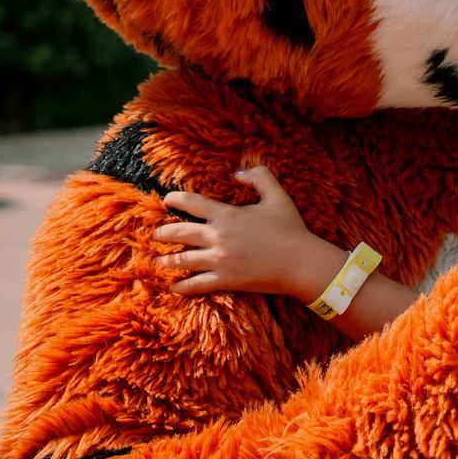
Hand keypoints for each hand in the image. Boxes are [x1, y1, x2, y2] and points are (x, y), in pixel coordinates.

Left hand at [156, 165, 339, 299]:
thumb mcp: (278, 196)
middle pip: (179, 233)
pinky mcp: (225, 280)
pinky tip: (174, 287)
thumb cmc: (291, 228)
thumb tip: (238, 172)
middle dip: (163, 234)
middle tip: (156, 235)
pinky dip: (182, 287)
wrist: (301, 262)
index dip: (175, 200)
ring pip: (182, 260)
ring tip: (157, 261)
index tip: (167, 201)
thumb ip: (260, 177)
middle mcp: (218, 236)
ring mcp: (219, 260)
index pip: (193, 203)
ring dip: (166, 261)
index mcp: (228, 215)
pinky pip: (196, 285)